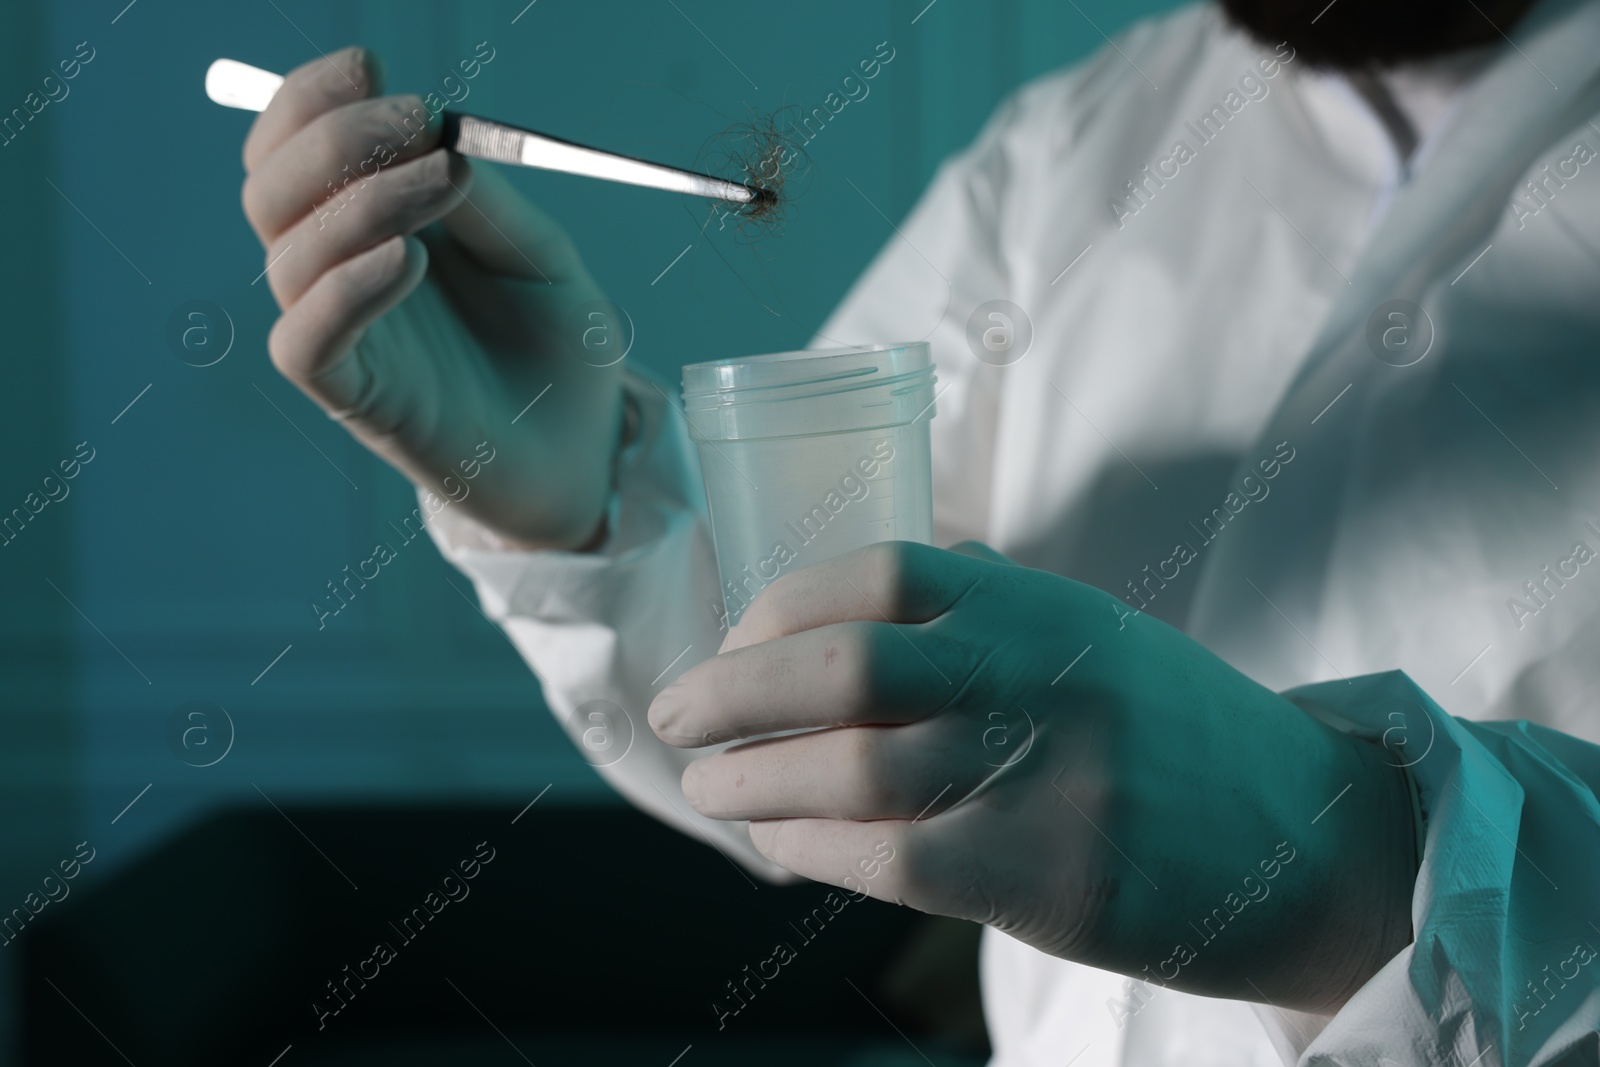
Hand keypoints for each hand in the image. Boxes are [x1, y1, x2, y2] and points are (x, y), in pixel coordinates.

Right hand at [241, 47, 622, 549]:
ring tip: (446, 180)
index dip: (310, 99)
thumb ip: (486, 200)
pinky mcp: (357, 398)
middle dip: (335, 138)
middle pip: (271, 191)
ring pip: (288, 256)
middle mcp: (339, 275)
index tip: (369, 64)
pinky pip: (308, 339)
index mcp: (368, 227)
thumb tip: (436, 137)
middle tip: (420, 120)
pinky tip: (410, 260)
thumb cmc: (556, 349)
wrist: (583, 452)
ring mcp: (344, 337)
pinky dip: (347, 289)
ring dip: (362, 201)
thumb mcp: (538, 254)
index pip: (295, 150)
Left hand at [648, 541, 1416, 1010]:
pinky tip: (782, 845)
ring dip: (749, 780)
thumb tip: (840, 600)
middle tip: (675, 713)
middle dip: (729, 689)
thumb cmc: (1174, 735)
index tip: (733, 637)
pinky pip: (890, 858)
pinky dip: (811, 848)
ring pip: (849, 768)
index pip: (880, 573)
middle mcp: (1043, 676)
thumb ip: (983, 612)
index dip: (779, 606)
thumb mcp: (1090, 636)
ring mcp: (1049, 777)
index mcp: (1045, 606)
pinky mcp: (1054, 879)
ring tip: (707, 790)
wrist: (1312, 841)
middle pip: (841, 667)